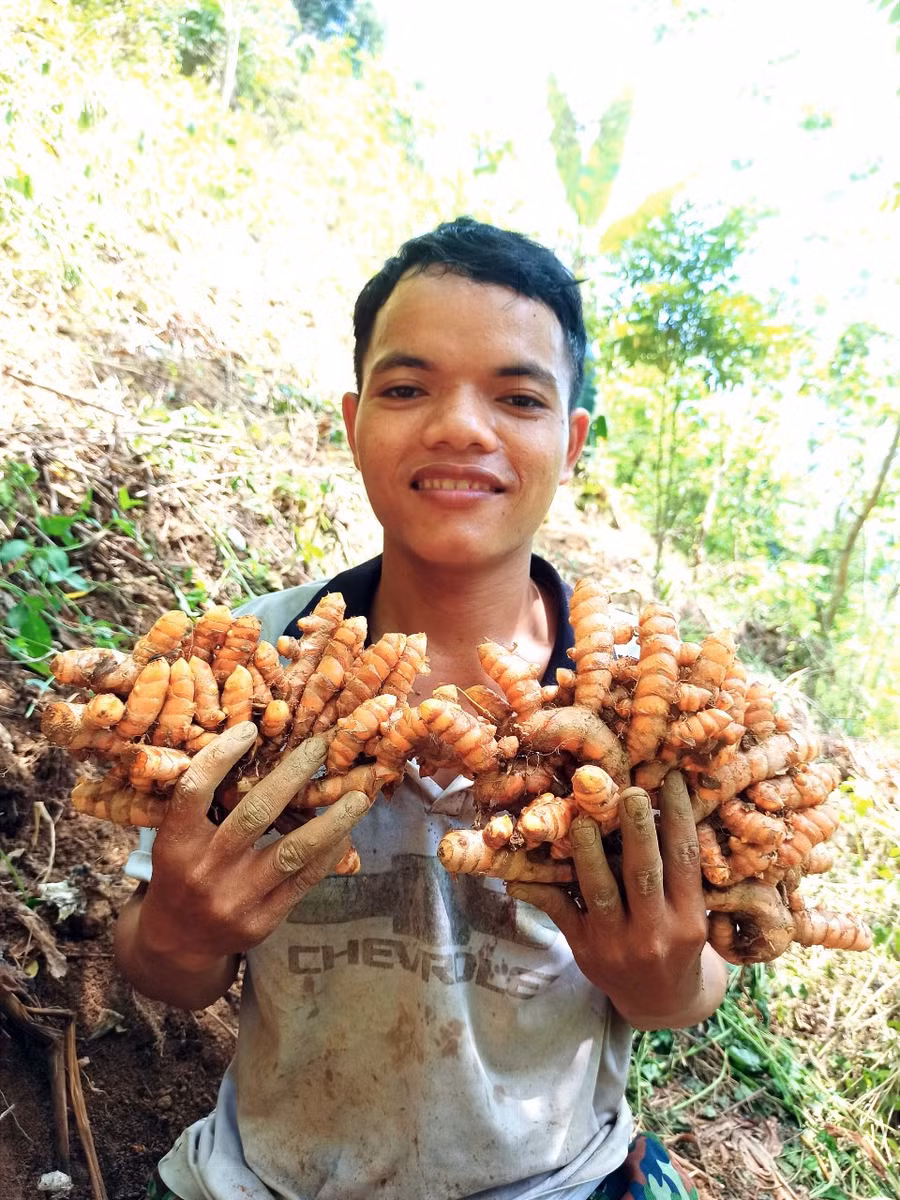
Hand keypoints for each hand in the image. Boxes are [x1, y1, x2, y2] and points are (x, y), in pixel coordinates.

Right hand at [134, 722, 371, 969]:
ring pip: (292, 851)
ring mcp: (235, 899)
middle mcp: (204, 870)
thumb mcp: (176, 839)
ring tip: (358, 797)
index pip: (196, 789)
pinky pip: (304, 880)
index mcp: (176, 843)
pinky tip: (344, 833)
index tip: (250, 729)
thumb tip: (256, 748)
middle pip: (255, 812)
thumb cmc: (182, 872)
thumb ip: (204, 804)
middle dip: (293, 775)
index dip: (222, 755)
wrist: (177, 942)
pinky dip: (328, 853)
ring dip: (332, 822)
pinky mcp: (261, 921)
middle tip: (320, 746)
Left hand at [507, 770, 725, 1028]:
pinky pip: (559, 912)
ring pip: (599, 890)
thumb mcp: (691, 913)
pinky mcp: (584, 948)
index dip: (678, 817)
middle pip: (643, 873)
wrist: (660, 1002)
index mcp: (688, 917)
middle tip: (628, 791)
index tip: (668, 778)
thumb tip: (661, 804)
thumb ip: (678, 873)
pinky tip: (517, 872)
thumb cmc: (677, 941)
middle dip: (636, 830)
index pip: (684, 859)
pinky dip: (538, 890)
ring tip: (581, 818)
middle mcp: (655, 931)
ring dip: (587, 852)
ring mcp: (616, 942)